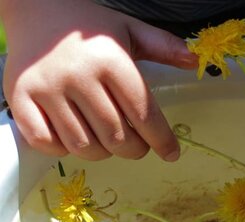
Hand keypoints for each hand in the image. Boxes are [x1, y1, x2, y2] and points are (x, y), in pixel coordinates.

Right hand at [2, 0, 196, 160]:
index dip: (162, 140)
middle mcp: (78, 76)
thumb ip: (163, 46)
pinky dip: (63, 149)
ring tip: (107, 140)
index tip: (171, 154)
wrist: (35, 7)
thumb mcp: (129, 29)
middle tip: (137, 146)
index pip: (144, 114)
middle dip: (135, 150)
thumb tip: (194, 61)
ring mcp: (46, 89)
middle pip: (117, 138)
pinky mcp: (19, 98)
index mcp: (111, 60)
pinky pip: (46, 143)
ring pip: (84, 146)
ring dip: (102, 153)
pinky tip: (72, 137)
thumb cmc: (88, 26)